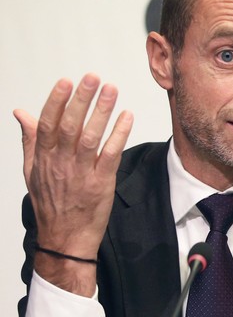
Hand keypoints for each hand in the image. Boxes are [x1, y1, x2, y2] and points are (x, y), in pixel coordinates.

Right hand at [14, 74, 132, 294]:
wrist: (65, 238)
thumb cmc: (50, 202)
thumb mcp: (32, 171)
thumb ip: (30, 139)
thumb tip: (21, 113)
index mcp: (43, 158)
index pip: (48, 124)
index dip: (56, 101)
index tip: (66, 81)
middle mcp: (60, 163)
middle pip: (69, 126)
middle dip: (81, 100)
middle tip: (93, 78)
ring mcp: (81, 173)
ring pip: (90, 138)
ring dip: (101, 112)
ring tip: (111, 90)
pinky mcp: (101, 183)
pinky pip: (110, 155)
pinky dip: (119, 135)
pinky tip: (127, 117)